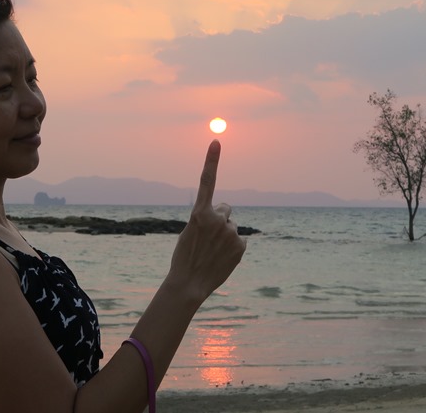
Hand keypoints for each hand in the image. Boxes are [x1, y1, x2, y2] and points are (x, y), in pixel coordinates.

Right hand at [168, 140, 246, 302]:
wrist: (189, 284)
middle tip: (207, 238)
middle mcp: (217, 219)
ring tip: (212, 251)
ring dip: (224, 235)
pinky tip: (221, 258)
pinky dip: (232, 247)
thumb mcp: (190, 231)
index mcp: (199, 213)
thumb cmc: (185, 256)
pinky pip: (238, 240)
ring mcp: (231, 233)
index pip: (207, 181)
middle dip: (219, 218)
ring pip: (232, 226)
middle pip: (225, 209)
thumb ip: (207, 218)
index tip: (216, 142)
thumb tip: (227, 215)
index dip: (211, 160)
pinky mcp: (241, 245)